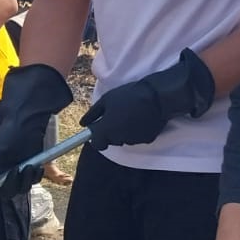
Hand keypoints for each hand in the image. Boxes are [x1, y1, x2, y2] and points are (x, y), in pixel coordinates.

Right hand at [0, 64, 72, 197]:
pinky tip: (36, 165)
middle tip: (17, 170)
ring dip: (26, 180)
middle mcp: (2, 176)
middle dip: (13, 185)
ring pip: (21, 190)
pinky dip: (35, 176)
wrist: (26, 124)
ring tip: (29, 165)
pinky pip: (33, 183)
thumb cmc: (7, 135)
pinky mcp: (29, 171)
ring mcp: (16, 174)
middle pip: (6, 195)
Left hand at [81, 50, 213, 151]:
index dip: (97, 137)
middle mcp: (119, 139)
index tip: (99, 127)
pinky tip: (140, 118)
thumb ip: (92, 114)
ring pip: (124, 139)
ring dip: (123, 131)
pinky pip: (137, 138)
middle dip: (111, 131)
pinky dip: (136, 131)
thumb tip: (83, 124)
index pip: (97, 144)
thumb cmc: (128, 95)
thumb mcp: (106, 100)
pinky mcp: (147, 140)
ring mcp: (134, 141)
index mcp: (107, 130)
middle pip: (110, 140)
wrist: (156, 96)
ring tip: (130, 114)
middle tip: (116, 115)